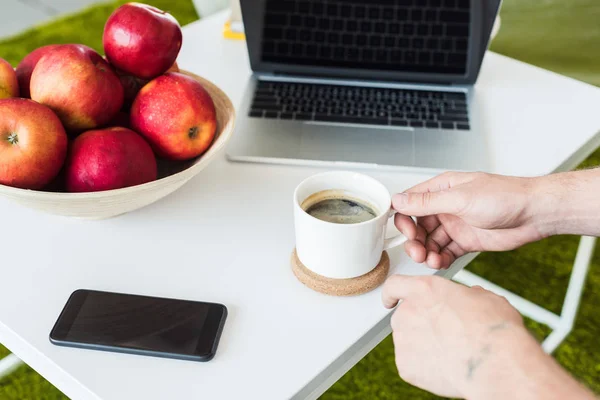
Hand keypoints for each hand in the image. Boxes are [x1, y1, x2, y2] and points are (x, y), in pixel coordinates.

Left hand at [382, 275, 593, 399]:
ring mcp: (403, 339)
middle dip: (419, 324)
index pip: (395, 285)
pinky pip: (410, 363)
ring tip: (450, 351)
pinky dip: (423, 366)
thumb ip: (465, 295)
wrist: (494, 365)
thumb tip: (468, 298)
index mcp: (424, 289)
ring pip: (407, 340)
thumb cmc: (493, 330)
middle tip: (443, 334)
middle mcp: (407, 312)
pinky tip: (445, 366)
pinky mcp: (404, 365)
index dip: (392, 293)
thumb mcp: (484, 298)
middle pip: (404, 316)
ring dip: (421, 344)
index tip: (390, 299)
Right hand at [392, 172, 546, 268]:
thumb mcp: (460, 198)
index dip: (404, 219)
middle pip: (418, 226)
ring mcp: (456, 225)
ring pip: (430, 242)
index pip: (411, 203)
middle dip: (415, 240)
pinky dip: (440, 259)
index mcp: (442, 189)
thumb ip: (427, 202)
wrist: (535, 214)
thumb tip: (399, 200)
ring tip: (431, 260)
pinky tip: (440, 263)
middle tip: (418, 252)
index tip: (406, 232)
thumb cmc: (505, 196)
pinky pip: (445, 252)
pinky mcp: (466, 241)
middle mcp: (446, 207)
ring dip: (427, 252)